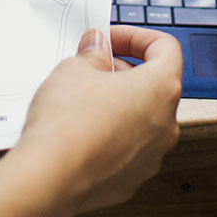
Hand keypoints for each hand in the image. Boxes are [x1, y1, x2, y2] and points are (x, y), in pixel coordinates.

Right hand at [10, 26, 182, 214]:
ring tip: (81, 100)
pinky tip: (80, 131)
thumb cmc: (67, 123)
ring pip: (141, 119)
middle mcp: (166, 125)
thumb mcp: (74, 68)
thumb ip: (93, 54)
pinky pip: (127, 148)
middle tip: (90, 67)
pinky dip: (110, 135)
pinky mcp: (132, 179)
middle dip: (122, 71)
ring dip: (118, 104)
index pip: (166, 48)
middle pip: (154, 85)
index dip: (135, 37)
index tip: (110, 39)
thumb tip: (97, 49)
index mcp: (160, 89)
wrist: (50, 178)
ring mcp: (151, 156)